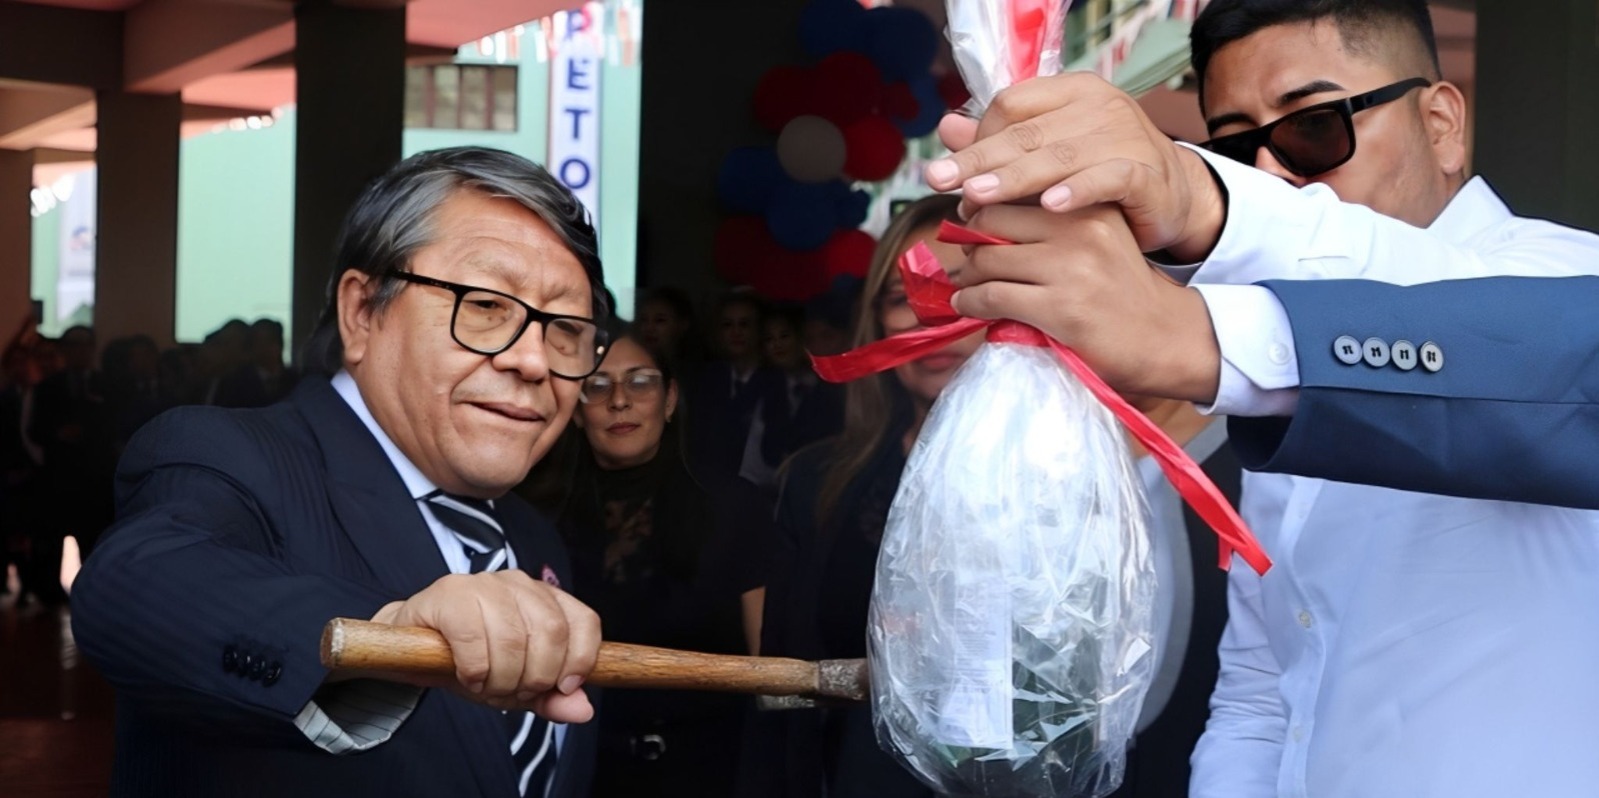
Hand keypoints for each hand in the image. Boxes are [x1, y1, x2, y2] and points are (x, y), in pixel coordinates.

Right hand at [370, 570, 600, 722]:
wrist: (411, 647)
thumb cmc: (472, 661)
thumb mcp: (517, 684)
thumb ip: (551, 698)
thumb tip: (583, 710)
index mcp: (544, 598)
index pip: (584, 622)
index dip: (580, 660)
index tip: (561, 687)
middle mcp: (519, 583)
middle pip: (551, 633)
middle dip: (535, 678)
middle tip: (511, 692)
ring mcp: (484, 583)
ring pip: (513, 639)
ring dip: (501, 679)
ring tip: (486, 686)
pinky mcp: (449, 593)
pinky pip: (474, 640)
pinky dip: (474, 671)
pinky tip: (466, 677)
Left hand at [927, 73, 1225, 261]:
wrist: (1173, 196)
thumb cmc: (1101, 172)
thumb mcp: (1051, 154)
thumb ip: (1003, 142)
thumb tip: (947, 128)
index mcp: (1072, 92)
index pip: (1012, 105)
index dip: (978, 138)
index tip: (951, 172)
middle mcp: (1099, 106)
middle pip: (1027, 132)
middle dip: (980, 159)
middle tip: (942, 181)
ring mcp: (1125, 137)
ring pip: (1060, 156)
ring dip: (1015, 178)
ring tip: (977, 196)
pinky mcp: (1146, 173)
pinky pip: (1108, 178)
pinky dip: (1078, 190)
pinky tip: (1050, 204)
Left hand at [950, 204, 1222, 402]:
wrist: (1166, 338)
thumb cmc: (1122, 291)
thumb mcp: (1097, 238)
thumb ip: (1052, 223)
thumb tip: (975, 210)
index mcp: (1088, 205)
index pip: (1012, 191)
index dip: (981, 208)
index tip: (971, 226)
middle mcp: (1080, 228)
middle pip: (991, 220)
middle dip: (970, 242)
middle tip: (970, 261)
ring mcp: (1070, 269)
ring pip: (987, 260)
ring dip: (969, 277)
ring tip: (970, 288)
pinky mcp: (1060, 309)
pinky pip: (992, 297)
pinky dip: (971, 302)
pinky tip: (969, 306)